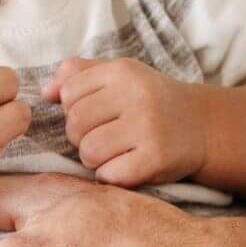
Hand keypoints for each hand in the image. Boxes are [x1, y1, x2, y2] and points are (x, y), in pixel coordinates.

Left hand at [42, 57, 207, 188]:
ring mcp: (148, 127)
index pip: (68, 93)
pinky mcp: (156, 158)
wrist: (201, 125)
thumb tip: (44, 93)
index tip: (95, 114)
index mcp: (122, 71)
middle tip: (103, 137)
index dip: (73, 109)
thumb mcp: (118, 75)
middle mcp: (137, 95)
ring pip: (88, 151)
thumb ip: (77, 74)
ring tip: (114, 152)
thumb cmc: (148, 101)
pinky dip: (112, 175)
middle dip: (80, 136)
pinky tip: (127, 165)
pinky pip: (109, 174)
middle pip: (74, 124)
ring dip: (94, 159)